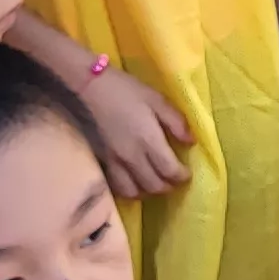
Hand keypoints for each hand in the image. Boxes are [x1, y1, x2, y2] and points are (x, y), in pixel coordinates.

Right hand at [76, 64, 192, 198]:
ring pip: (133, 191)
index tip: (186, 173)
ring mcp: (114, 162)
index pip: (169, 171)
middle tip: (173, 179)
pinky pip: (116, 186)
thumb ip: (176, 122)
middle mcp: (132, 157)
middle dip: (168, 186)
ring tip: (154, 181)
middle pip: (154, 186)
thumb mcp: (156, 99)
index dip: (182, 176)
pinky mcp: (101, 161)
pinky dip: (128, 189)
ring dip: (147, 191)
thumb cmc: (125, 90)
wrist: (88, 87)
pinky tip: (133, 181)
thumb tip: (191, 141)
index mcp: (148, 140)